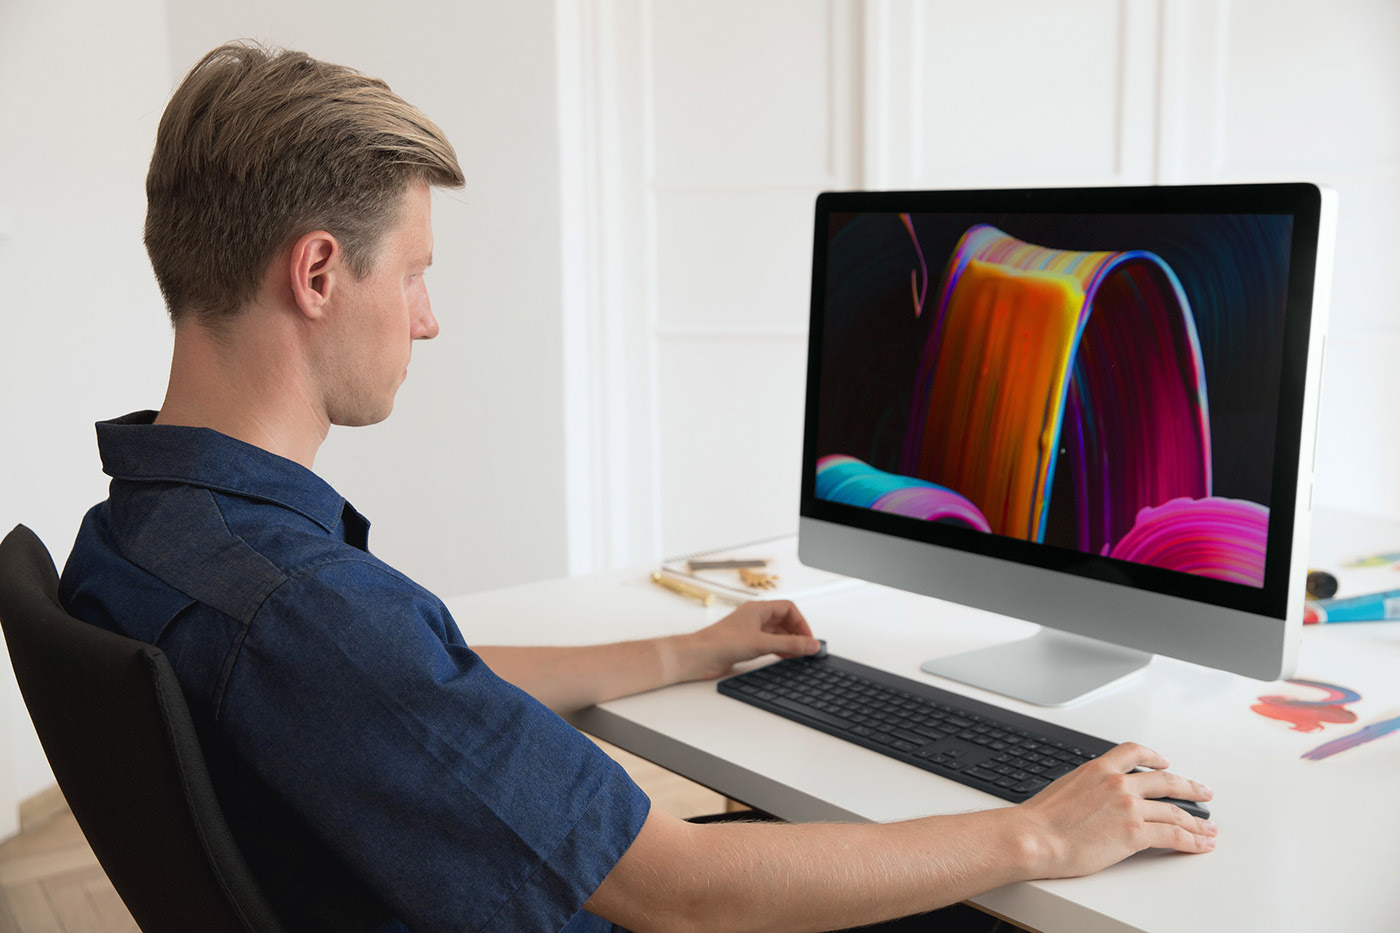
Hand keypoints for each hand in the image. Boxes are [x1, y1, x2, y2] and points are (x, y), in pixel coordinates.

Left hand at [680, 600, 819, 680]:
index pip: (788, 609)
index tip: (809, 638)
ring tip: (800, 656)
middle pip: (784, 621)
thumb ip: (790, 644)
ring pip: (776, 633)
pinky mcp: (744, 645)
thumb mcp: (762, 643)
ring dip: (789, 643)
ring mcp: (749, 631)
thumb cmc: (720, 642)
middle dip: (797, 633)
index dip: (801, 622)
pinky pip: (768, 644)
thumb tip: (812, 644)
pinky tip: (785, 658)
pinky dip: (779, 650)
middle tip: (807, 648)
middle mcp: (754, 618)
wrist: (698, 657)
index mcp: (758, 609)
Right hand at [1014, 742, 1216, 877]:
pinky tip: (1200, 844)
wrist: (1035, 837)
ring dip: (1197, 821)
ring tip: (1208, 828)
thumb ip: (1085, 789)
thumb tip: (1091, 798)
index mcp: (1098, 770)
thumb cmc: (1040, 820)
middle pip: (1165, 781)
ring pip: (1174, 811)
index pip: (1134, 753)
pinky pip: (1173, 835)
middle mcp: (1117, 784)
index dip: (1154, 757)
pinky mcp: (1135, 833)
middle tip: (1203, 792)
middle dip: (1189, 787)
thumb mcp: (1063, 789)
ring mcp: (1129, 808)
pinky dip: (1192, 840)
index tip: (1164, 762)